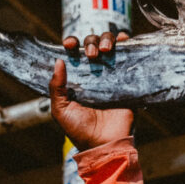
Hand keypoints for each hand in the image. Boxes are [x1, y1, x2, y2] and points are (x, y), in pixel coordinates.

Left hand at [49, 32, 133, 151]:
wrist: (104, 143)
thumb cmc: (80, 131)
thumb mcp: (60, 110)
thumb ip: (56, 87)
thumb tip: (58, 61)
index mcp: (76, 79)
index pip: (73, 53)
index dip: (71, 43)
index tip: (69, 45)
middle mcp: (94, 74)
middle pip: (92, 45)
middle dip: (90, 43)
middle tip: (91, 55)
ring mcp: (111, 75)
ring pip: (109, 46)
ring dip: (107, 40)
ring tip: (105, 51)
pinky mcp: (127, 80)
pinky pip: (128, 56)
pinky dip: (127, 42)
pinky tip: (123, 40)